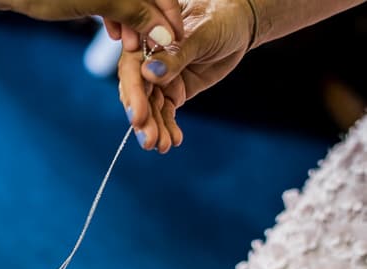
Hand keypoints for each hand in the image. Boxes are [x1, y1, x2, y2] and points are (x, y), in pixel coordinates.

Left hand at [9, 0, 184, 48]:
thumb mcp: (101, 2)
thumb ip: (136, 15)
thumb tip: (166, 35)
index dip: (171, 15)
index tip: (177, 40)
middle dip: (151, 23)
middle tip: (153, 49)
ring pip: (130, 3)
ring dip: (134, 25)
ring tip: (131, 47)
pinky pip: (115, 4)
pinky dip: (117, 20)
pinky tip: (116, 37)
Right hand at [120, 0, 254, 151]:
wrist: (238, 25)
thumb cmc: (218, 19)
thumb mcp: (200, 34)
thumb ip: (175, 55)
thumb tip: (149, 73)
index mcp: (146, 41)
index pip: (132, 70)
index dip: (134, 95)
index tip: (138, 117)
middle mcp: (146, 62)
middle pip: (138, 94)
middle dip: (143, 119)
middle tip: (150, 140)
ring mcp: (159, 79)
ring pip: (151, 108)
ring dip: (155, 129)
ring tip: (162, 146)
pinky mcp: (173, 92)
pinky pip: (166, 113)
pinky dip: (168, 128)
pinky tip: (173, 141)